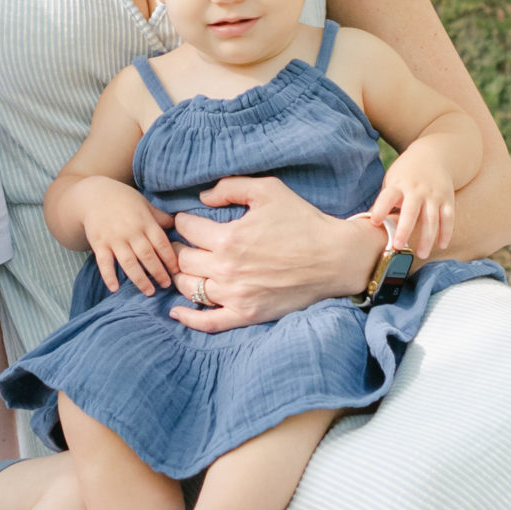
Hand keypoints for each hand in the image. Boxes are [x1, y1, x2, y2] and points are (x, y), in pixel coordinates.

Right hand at [79, 179, 177, 295]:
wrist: (93, 195)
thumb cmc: (122, 199)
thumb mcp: (143, 203)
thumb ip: (158, 216)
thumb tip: (177, 224)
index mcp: (144, 221)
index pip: (161, 242)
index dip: (170, 258)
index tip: (176, 271)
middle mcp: (130, 231)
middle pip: (147, 255)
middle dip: (158, 272)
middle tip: (166, 285)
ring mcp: (114, 238)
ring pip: (129, 263)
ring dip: (140, 279)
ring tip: (149, 292)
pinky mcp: (99, 243)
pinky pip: (104, 262)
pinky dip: (109, 276)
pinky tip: (115, 288)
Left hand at [168, 175, 371, 331]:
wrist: (333, 258)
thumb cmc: (302, 221)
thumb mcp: (268, 190)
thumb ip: (231, 187)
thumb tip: (203, 196)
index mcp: (229, 237)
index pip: (187, 228)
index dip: (183, 220)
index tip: (186, 219)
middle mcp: (226, 269)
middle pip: (183, 259)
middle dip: (177, 247)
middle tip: (181, 243)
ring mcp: (235, 295)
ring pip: (189, 288)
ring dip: (181, 275)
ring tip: (184, 267)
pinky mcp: (246, 315)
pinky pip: (208, 322)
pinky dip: (188, 318)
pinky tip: (177, 312)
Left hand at [369, 141, 456, 258]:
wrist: (432, 154)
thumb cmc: (406, 173)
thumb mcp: (392, 180)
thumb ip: (385, 201)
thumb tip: (369, 225)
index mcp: (398, 185)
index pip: (387, 197)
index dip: (380, 209)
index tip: (374, 222)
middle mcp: (417, 190)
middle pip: (410, 211)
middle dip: (404, 229)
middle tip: (398, 247)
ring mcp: (433, 194)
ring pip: (431, 219)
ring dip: (427, 238)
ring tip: (421, 254)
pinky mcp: (447, 198)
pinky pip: (448, 218)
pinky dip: (446, 232)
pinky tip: (442, 245)